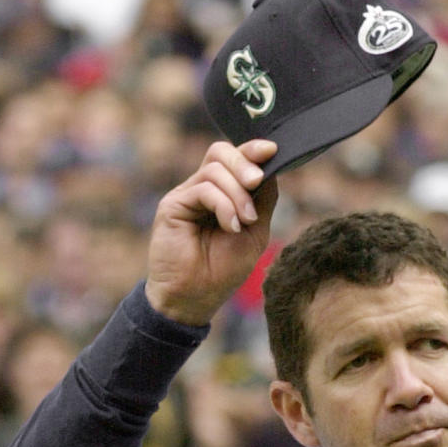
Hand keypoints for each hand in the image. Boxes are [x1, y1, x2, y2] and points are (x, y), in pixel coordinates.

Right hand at [145, 139, 278, 326]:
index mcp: (223, 193)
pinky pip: (204, 188)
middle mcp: (203, 189)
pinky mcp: (174, 204)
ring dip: (237, 193)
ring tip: (244, 222)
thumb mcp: (255, 233)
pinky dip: (224, 205)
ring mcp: (187, 195)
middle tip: (256, 182)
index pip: (236, 159)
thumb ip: (263, 200)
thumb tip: (271, 169)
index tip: (273, 150)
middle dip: (245, 163)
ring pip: (215, 169)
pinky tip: (231, 226)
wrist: (195, 297)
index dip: (254, 149)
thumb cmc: (223, 270)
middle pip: (222, 153)